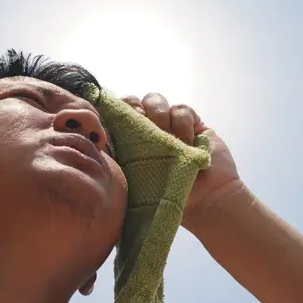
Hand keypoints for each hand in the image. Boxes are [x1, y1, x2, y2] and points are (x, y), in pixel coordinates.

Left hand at [120, 93, 243, 224]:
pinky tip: (189, 142)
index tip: (117, 121)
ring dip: (159, 115)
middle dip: (134, 109)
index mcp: (126, 145)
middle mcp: (145, 132)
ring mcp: (168, 126)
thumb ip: (114, 159)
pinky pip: (180, 109)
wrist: (207, 202)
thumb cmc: (165, 200)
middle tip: (142, 125)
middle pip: (131, 102)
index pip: (111, 116)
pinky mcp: (191, 124)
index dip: (112, 111)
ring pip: (154, 100)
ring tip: (169, 139)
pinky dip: (183, 123)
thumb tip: (95, 137)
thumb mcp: (131, 182)